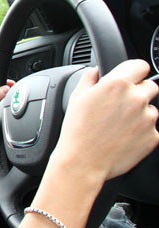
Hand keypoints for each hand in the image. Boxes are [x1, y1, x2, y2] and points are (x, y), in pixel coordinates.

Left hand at [0, 81, 13, 169]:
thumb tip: (4, 88)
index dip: (2, 84)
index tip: (13, 83)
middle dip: (6, 95)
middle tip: (16, 93)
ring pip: (0, 108)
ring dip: (6, 106)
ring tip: (14, 103)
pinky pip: (2, 117)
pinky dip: (6, 116)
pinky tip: (10, 116)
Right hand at [52, 60, 158, 180]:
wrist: (83, 161)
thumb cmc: (77, 130)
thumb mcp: (76, 97)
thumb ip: (89, 78)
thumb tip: (96, 71)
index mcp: (117, 84)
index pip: (140, 66)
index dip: (134, 71)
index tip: (129, 78)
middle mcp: (136, 98)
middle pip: (150, 86)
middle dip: (137, 92)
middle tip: (120, 105)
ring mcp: (148, 119)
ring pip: (152, 109)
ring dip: (140, 113)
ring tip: (118, 125)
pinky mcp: (154, 137)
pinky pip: (152, 129)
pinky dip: (142, 132)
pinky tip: (123, 137)